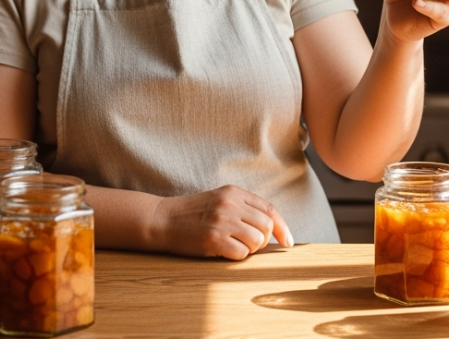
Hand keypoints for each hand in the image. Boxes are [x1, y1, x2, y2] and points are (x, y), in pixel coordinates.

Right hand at [151, 185, 292, 259]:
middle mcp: (230, 204)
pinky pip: (242, 254)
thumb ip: (242, 207)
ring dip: (250, 249)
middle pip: (266, 226)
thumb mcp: (218, 200)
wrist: (161, 219)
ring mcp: (222, 221)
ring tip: (234, 246)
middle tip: (248, 244)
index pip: (269, 209)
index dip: (282, 227)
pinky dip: (237, 256)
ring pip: (257, 241)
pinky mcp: (214, 239)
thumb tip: (271, 227)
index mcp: (233, 192)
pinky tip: (223, 251)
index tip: (287, 242)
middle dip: (263, 240)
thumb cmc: (191, 214)